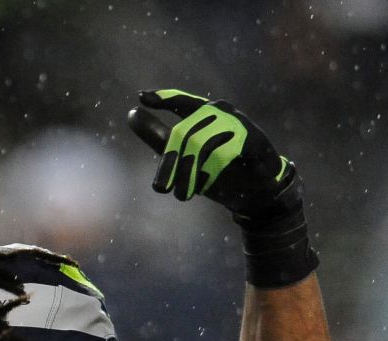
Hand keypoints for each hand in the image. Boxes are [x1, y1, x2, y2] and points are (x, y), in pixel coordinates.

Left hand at [128, 89, 298, 218]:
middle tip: (160, 189)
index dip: (163, 98)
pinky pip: (225, 154)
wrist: (254, 190)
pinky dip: (211, 172)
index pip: (181, 101)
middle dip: (170, 163)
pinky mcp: (253, 139)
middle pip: (184, 133)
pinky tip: (206, 185)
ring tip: (180, 194)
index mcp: (204, 113)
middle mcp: (221, 112)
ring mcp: (238, 123)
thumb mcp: (183, 154)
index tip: (142, 98)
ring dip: (188, 173)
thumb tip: (132, 112)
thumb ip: (158, 135)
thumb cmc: (216, 169)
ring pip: (201, 145)